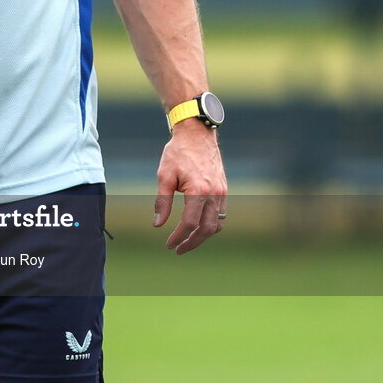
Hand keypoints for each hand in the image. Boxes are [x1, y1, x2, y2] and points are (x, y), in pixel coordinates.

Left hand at [153, 118, 227, 253]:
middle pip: (206, 229)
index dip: (178, 237)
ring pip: (217, 224)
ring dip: (203, 236)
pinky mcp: (224, 188)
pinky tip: (198, 226)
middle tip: (178, 249)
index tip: (169, 245)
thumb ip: (162, 202)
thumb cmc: (177, 152)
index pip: (189, 223)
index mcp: (198, 190)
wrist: (197, 133)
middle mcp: (214, 193)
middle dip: (192, 242)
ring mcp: (222, 191)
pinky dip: (211, 224)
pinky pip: (221, 214)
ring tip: (188, 240)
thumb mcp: (164, 175)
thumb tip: (157, 225)